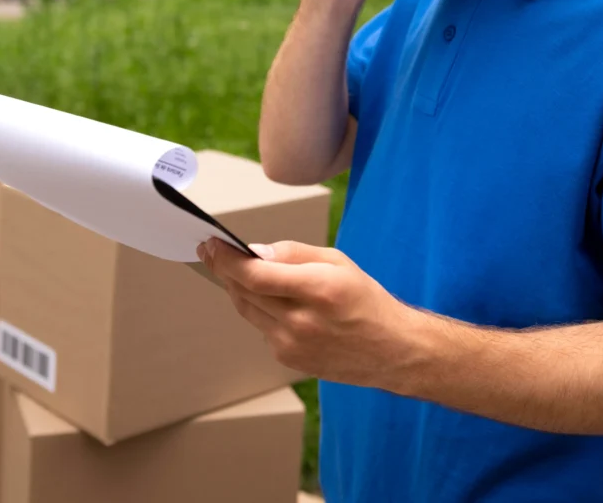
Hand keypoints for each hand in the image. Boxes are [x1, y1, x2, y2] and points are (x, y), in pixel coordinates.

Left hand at [197, 237, 425, 386]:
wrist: (392, 350)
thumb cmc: (366, 300)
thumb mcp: (338, 262)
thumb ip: (294, 254)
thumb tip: (256, 251)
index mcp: (317, 289)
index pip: (255, 274)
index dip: (226, 259)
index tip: (211, 244)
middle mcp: (301, 321)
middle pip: (244, 292)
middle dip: (224, 269)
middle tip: (211, 251)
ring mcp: (293, 345)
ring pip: (247, 311)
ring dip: (237, 289)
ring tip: (232, 271)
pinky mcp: (290, 359)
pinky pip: (262, 328)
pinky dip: (259, 310)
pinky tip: (267, 300)